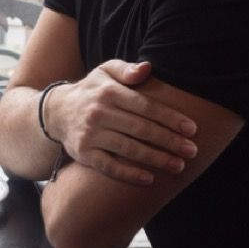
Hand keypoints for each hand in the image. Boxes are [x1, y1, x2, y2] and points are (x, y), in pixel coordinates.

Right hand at [46, 61, 197, 185]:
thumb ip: (127, 69)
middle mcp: (98, 113)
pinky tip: (149, 179)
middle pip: (141, 129)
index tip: (192, 129)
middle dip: (169, 141)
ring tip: (178, 165)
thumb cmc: (91, 91)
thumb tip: (147, 68)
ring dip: (156, 159)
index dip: (170, 119)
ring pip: (129, 149)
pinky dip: (129, 174)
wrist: (56, 112)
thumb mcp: (105, 72)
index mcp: (108, 92)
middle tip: (192, 150)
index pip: (145, 106)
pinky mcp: (84, 153)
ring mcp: (90, 135)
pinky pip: (109, 166)